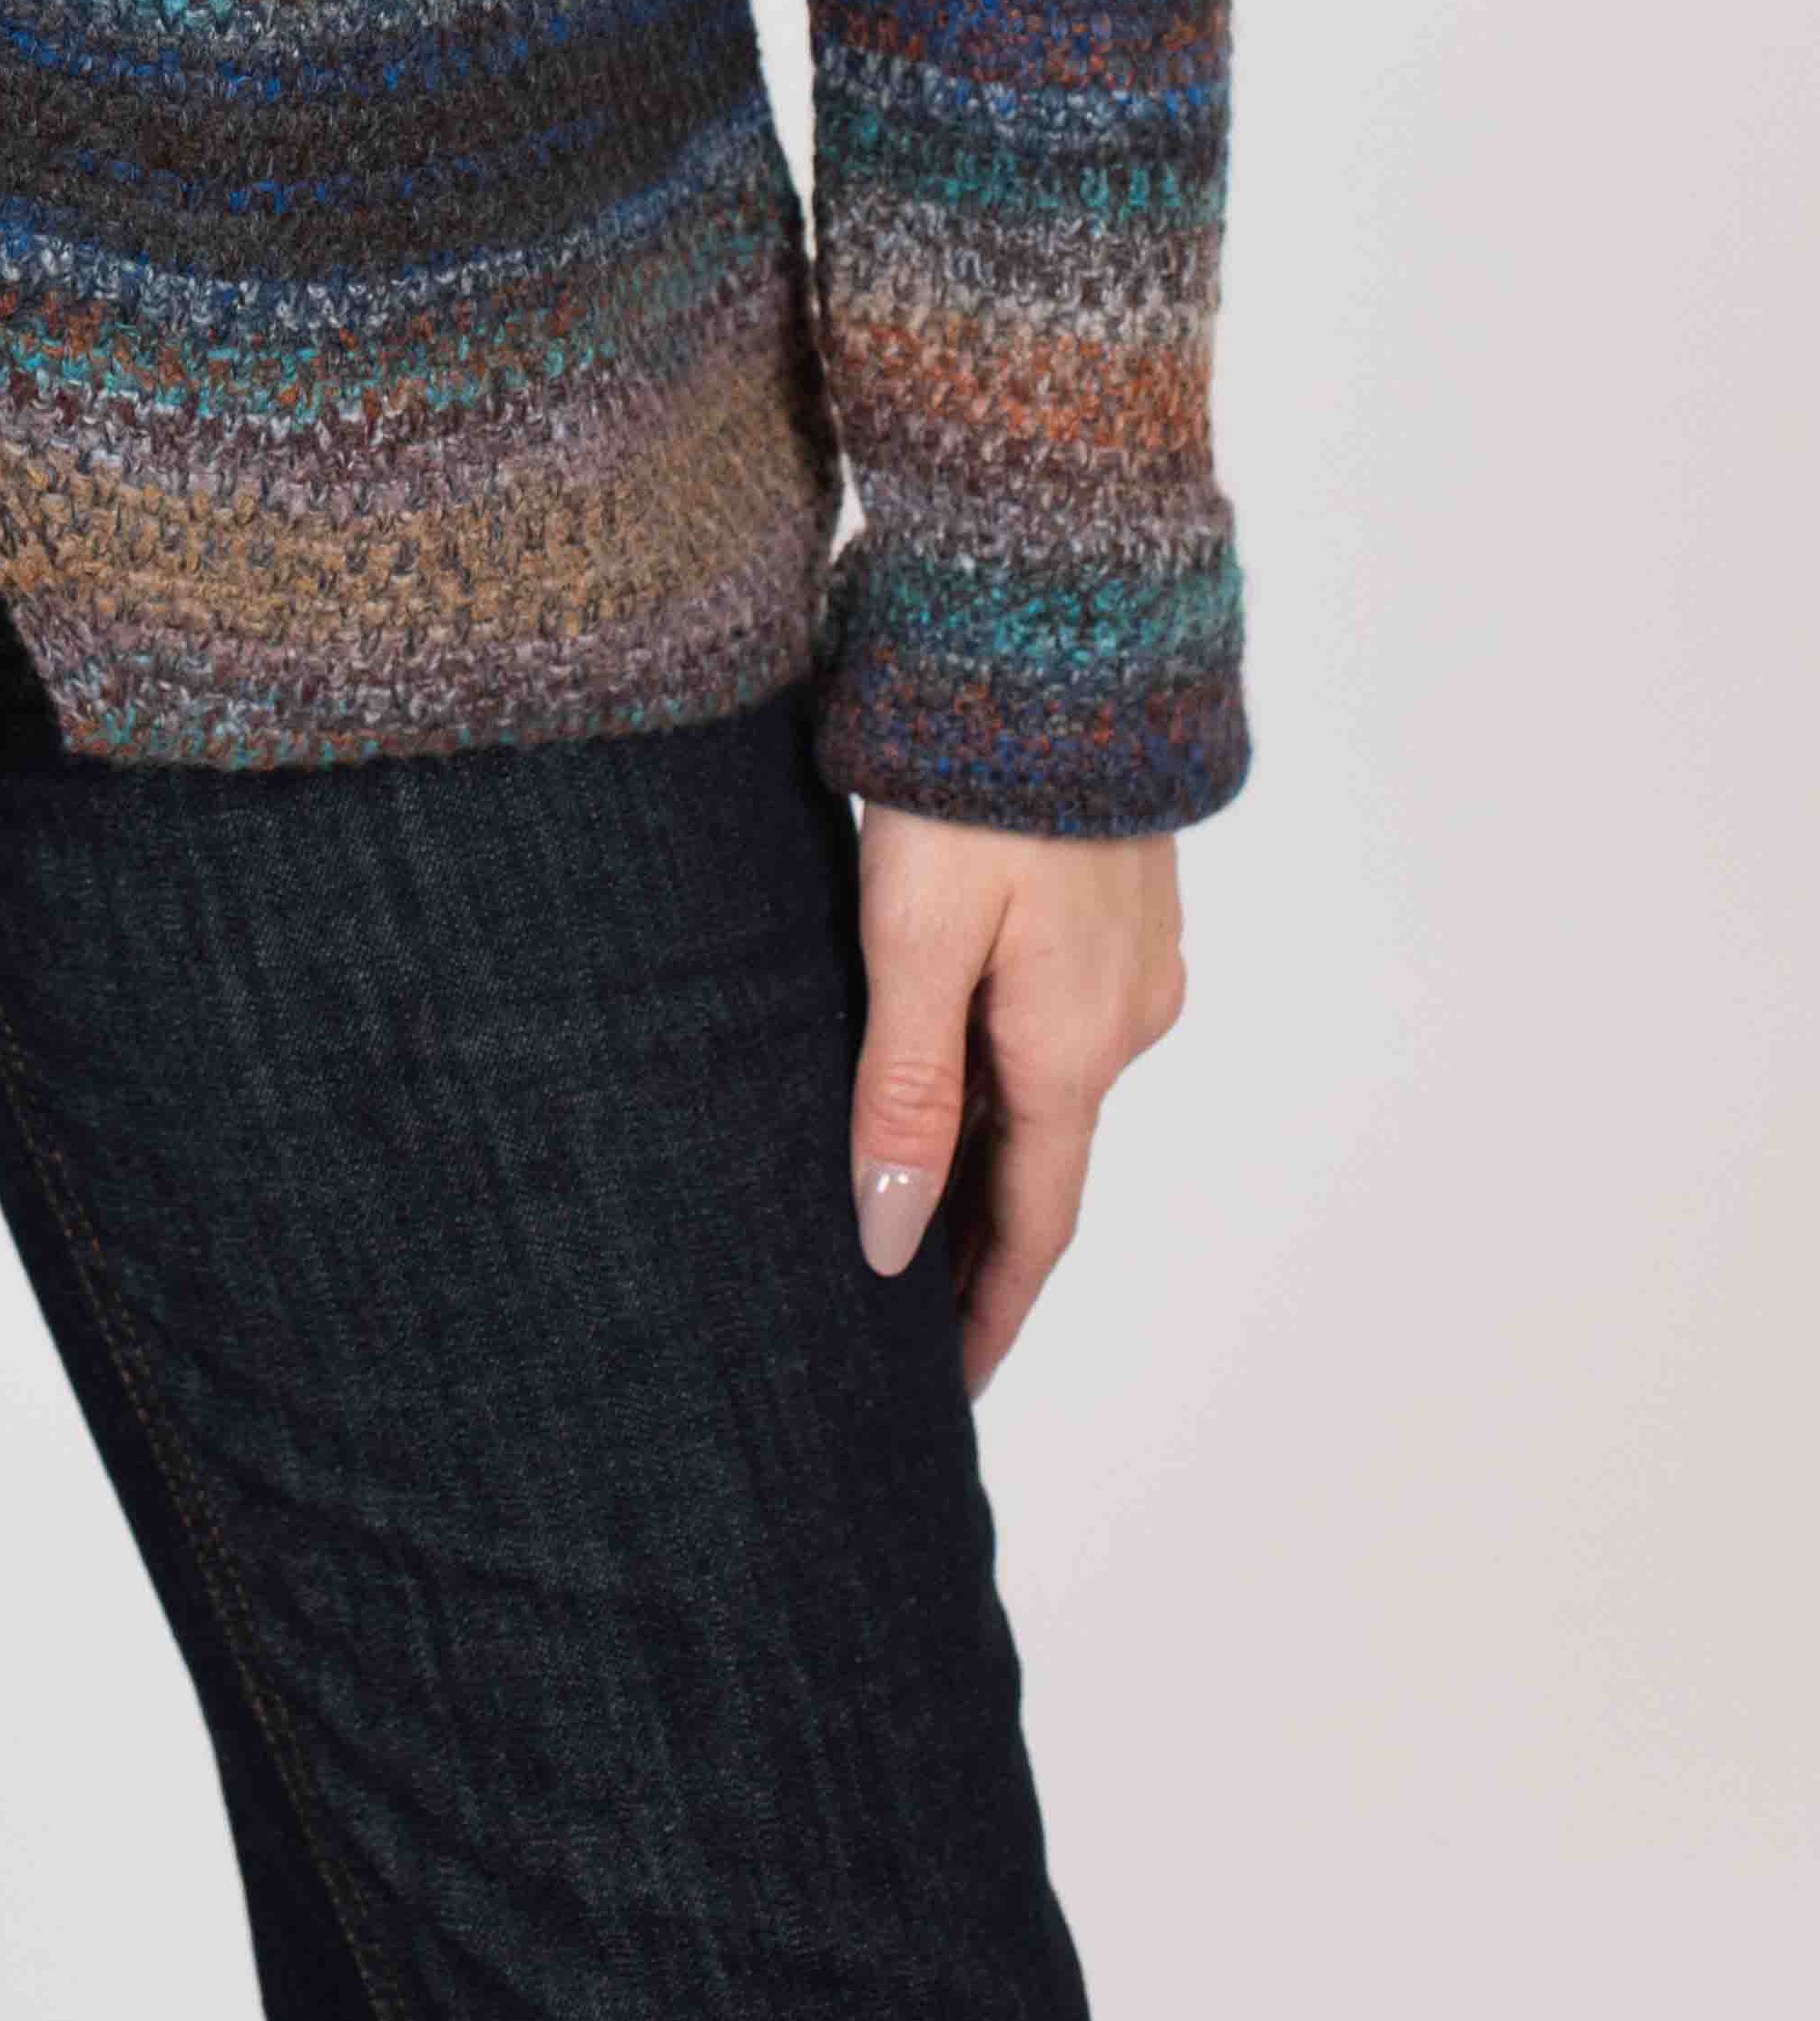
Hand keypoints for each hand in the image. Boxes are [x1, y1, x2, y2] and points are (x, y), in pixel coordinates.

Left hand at [847, 810, 1184, 1396]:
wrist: (1053, 628)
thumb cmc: (972, 779)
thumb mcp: (915, 937)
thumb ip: (903, 1086)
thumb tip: (893, 1237)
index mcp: (1073, 1046)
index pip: (1032, 1224)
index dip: (985, 1312)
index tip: (946, 1392)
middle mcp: (1121, 1017)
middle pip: (1038, 1163)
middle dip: (975, 1243)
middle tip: (899, 1319)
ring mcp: (1127, 958)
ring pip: (1043, 1084)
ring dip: (984, 1149)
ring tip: (905, 1201)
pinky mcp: (1113, 901)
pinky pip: (1052, 1018)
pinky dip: (1000, 1069)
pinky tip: (947, 1066)